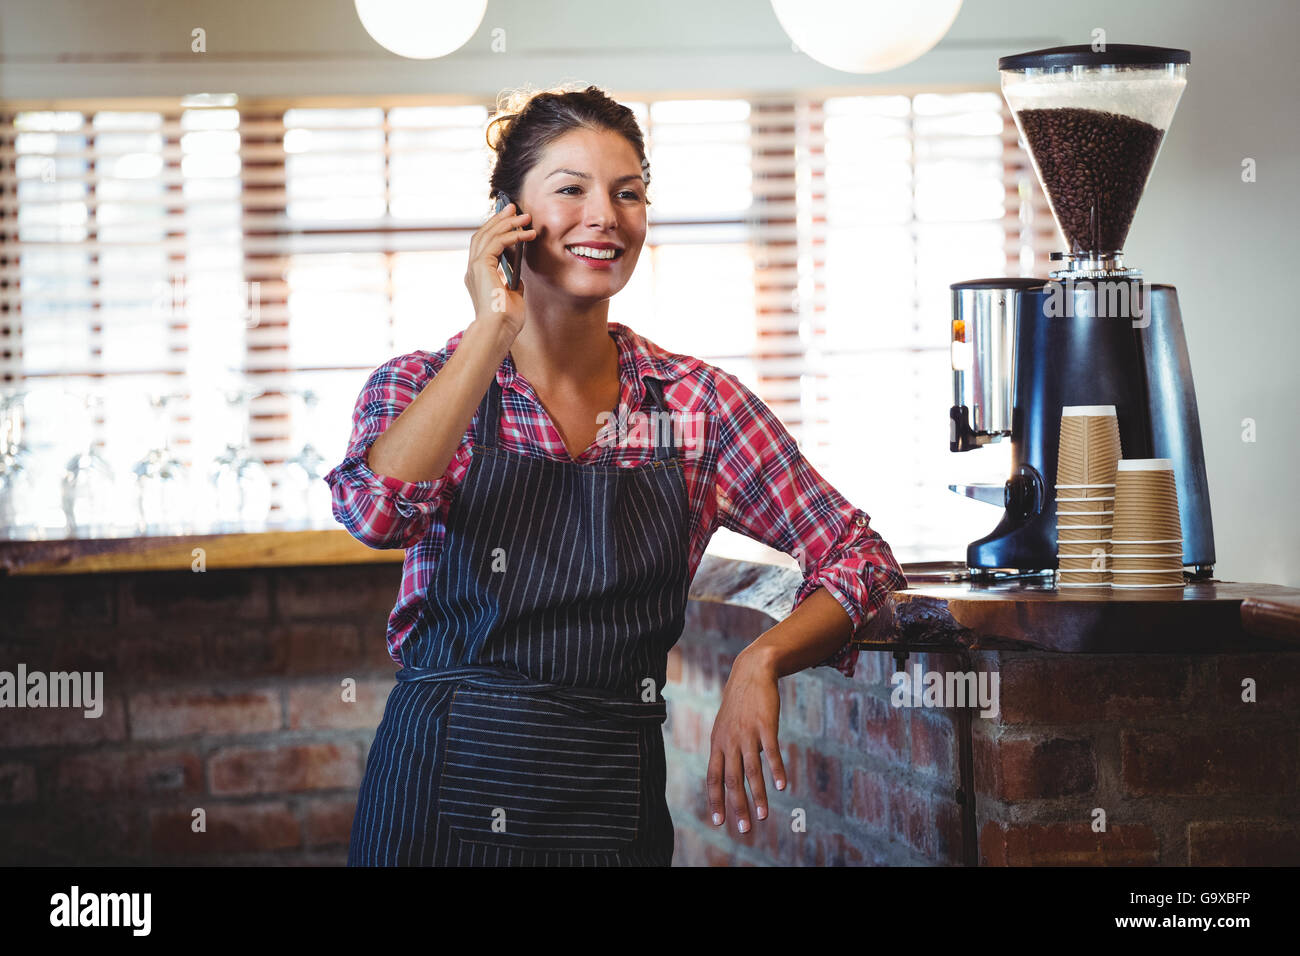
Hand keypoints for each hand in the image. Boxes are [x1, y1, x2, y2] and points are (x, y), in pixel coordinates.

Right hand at [464, 201, 534, 335]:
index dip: (496, 230)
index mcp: (478, 277)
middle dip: (499, 219)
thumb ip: (512, 284)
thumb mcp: (512, 297)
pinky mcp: (481, 267)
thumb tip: (518, 276)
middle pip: (482, 234)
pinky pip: (496, 243)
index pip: (484, 246)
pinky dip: (511, 235)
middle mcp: (472, 270)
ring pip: (488, 235)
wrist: (498, 330)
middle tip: (514, 207)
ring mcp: (474, 267)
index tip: (510, 220)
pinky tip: (526, 234)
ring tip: (524, 216)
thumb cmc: (506, 321)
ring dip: (506, 223)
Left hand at [706, 646, 786, 835]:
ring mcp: (747, 733)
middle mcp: (730, 741)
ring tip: (763, 816)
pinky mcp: (765, 725)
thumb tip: (727, 774)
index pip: (713, 777)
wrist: (752, 671)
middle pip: (731, 779)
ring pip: (751, 770)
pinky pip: (771, 752)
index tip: (718, 822)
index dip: (715, 800)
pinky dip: (776, 769)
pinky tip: (782, 786)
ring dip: (757, 795)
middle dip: (736, 806)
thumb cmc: (740, 703)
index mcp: (718, 743)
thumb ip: (725, 749)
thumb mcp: (725, 726)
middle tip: (743, 829)